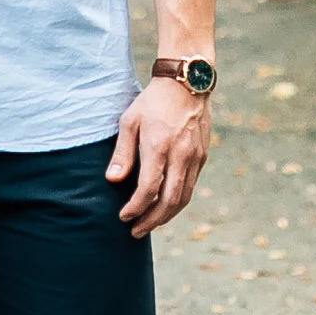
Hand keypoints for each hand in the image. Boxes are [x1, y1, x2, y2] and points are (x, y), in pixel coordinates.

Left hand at [106, 72, 209, 233]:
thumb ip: (123, 152)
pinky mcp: (202, 157)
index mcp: (159, 146)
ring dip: (166, 216)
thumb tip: (113, 180)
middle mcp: (180, 155)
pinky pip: (191, 187)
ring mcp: (194, 157)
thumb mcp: (130, 120)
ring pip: (184, 198)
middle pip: (169, 200)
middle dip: (151, 220)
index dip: (135, 207)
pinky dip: (178, 202)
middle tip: (136, 231)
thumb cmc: (153, 101)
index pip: (148, 188)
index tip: (124, 216)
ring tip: (150, 224)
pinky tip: (165, 206)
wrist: (187, 83)